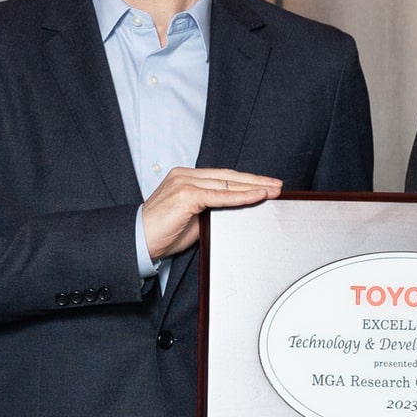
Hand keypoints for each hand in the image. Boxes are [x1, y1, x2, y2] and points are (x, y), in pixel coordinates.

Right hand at [139, 166, 282, 260]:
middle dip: (256, 180)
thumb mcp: (193, 219)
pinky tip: (257, 196)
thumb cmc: (162, 233)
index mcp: (185, 177)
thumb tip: (234, 211)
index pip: (222, 176)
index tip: (265, 185)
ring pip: (227, 183)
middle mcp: (185, 175)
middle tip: (277, 185)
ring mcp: (185, 183)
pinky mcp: (186, 195)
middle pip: (228, 176)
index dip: (245, 180)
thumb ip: (211, 210)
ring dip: (253, 187)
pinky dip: (241, 196)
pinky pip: (220, 195)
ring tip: (273, 191)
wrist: (139, 241)